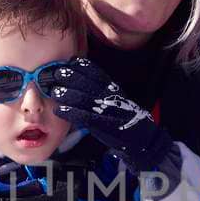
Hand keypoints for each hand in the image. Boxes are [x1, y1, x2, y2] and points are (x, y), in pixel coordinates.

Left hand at [49, 59, 171, 171]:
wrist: (144, 139)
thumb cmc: (127, 119)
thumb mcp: (118, 101)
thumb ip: (103, 92)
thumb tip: (84, 84)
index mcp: (114, 90)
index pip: (97, 73)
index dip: (83, 66)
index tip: (71, 61)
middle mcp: (110, 97)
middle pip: (87, 83)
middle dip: (70, 77)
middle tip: (55, 73)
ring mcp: (107, 111)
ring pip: (84, 98)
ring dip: (67, 94)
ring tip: (55, 91)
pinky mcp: (103, 126)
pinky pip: (84, 117)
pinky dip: (71, 113)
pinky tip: (59, 110)